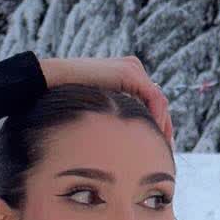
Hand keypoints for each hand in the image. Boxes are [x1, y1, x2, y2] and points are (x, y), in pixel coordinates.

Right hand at [39, 54, 173, 148]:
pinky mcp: (130, 72)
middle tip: (167, 150)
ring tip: (163, 146)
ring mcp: (133, 68)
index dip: (158, 125)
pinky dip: (157, 117)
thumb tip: (120, 143)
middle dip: (164, 126)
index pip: (151, 102)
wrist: (51, 82)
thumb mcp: (97, 111)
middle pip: (158, 102)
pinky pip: (154, 98)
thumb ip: (112, 118)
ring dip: (163, 124)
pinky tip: (154, 135)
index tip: (159, 147)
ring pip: (159, 101)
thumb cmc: (66, 100)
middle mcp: (133, 69)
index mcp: (126, 76)